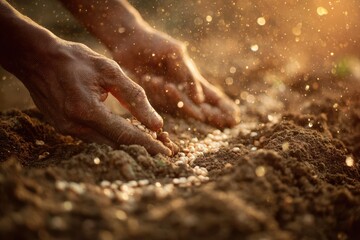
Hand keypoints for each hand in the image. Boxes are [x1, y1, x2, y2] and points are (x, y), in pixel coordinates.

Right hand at [23, 40, 175, 155]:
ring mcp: (66, 130)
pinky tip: (125, 134)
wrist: (36, 58)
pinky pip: (93, 139)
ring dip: (127, 144)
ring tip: (149, 142)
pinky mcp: (62, 129)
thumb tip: (157, 124)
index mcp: (87, 110)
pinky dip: (111, 138)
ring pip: (104, 144)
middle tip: (163, 148)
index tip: (168, 153)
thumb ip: (134, 98)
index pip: (126, 136)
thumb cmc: (75, 60)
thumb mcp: (109, 71)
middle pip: (116, 146)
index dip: (149, 145)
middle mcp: (74, 126)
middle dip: (141, 148)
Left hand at [111, 28, 239, 127]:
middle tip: (210, 116)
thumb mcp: (175, 54)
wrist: (129, 42)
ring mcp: (169, 98)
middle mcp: (184, 93)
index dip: (224, 109)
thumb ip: (188, 77)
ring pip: (180, 108)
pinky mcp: (154, 100)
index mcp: (194, 80)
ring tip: (157, 79)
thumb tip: (200, 100)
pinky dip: (157, 92)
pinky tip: (149, 78)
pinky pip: (161, 104)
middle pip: (200, 110)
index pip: (213, 98)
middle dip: (204, 114)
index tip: (234, 119)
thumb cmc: (156, 44)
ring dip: (171, 96)